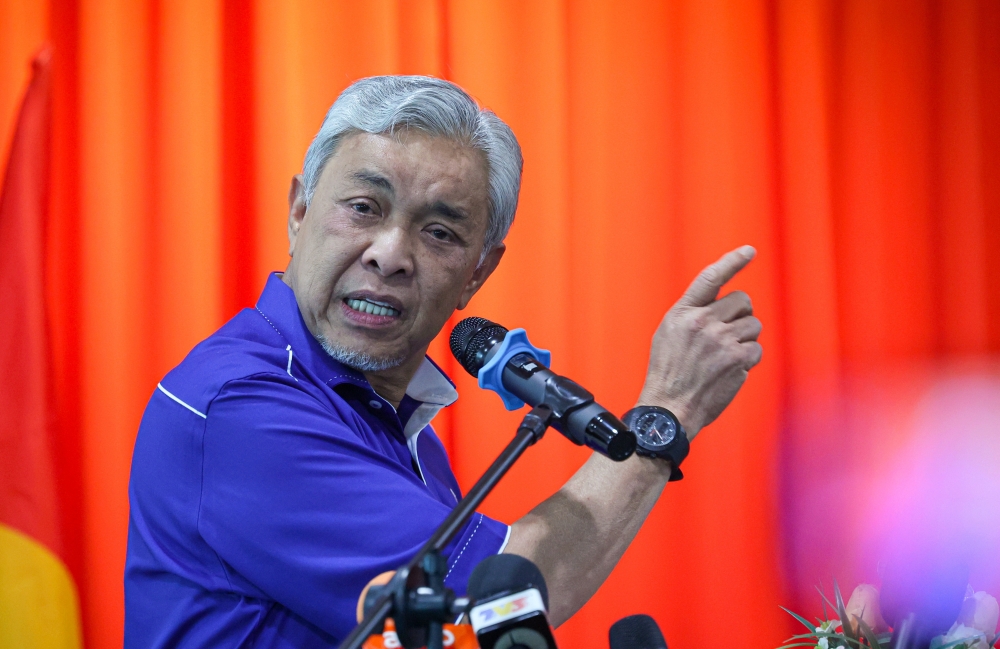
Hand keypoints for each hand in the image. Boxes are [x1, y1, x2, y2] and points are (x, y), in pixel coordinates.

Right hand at [637, 245, 762, 438]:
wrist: (669, 408)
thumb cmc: (668, 373)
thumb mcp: (669, 334)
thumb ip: (693, 315)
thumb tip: (722, 304)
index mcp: (682, 313)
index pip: (710, 278)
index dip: (732, 261)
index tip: (749, 251)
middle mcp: (702, 322)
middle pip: (742, 301)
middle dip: (741, 315)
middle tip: (729, 333)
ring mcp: (721, 340)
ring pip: (753, 325)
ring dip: (745, 339)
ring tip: (724, 357)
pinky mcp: (737, 358)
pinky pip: (756, 349)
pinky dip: (747, 360)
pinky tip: (729, 371)